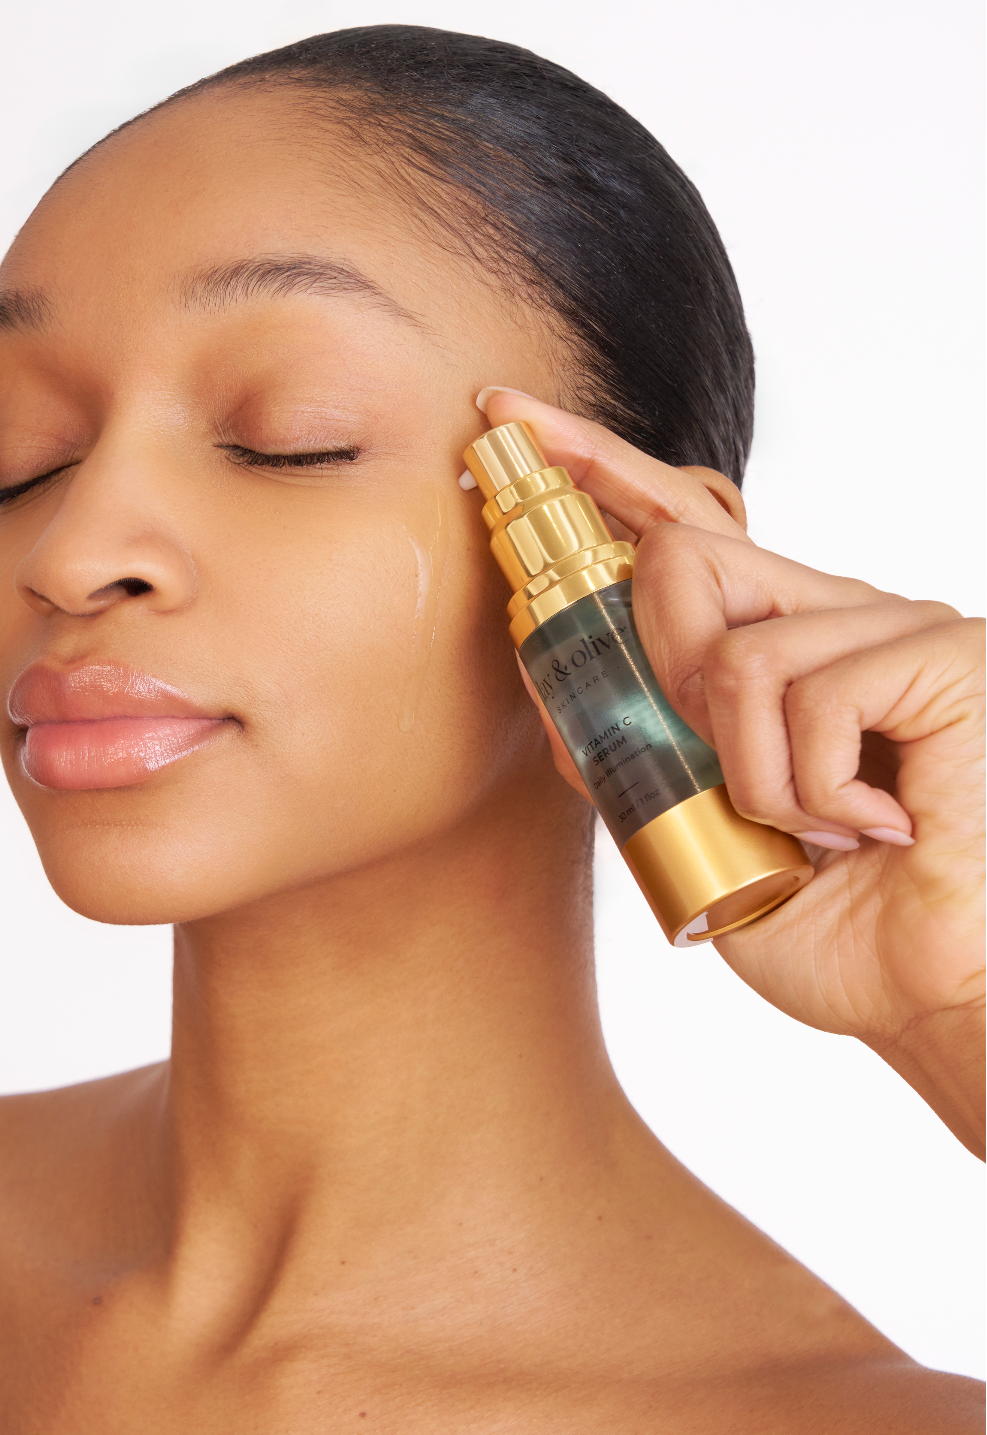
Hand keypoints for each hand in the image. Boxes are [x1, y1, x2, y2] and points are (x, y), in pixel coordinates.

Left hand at [475, 390, 985, 1156]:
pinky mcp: (941, 654)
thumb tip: (545, 685)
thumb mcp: (699, 837)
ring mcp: (893, 626)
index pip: (679, 524)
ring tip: (813, 832)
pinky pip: (803, 692)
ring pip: (732, 647)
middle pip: (683, 553)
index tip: (511, 423)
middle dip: (660, 672)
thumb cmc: (834, 924)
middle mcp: (835, 615)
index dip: (595, 468)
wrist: (933, 992)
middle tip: (720, 776)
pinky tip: (866, 828)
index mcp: (783, 644)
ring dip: (743, 773)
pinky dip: (803, 787)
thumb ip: (632, 756)